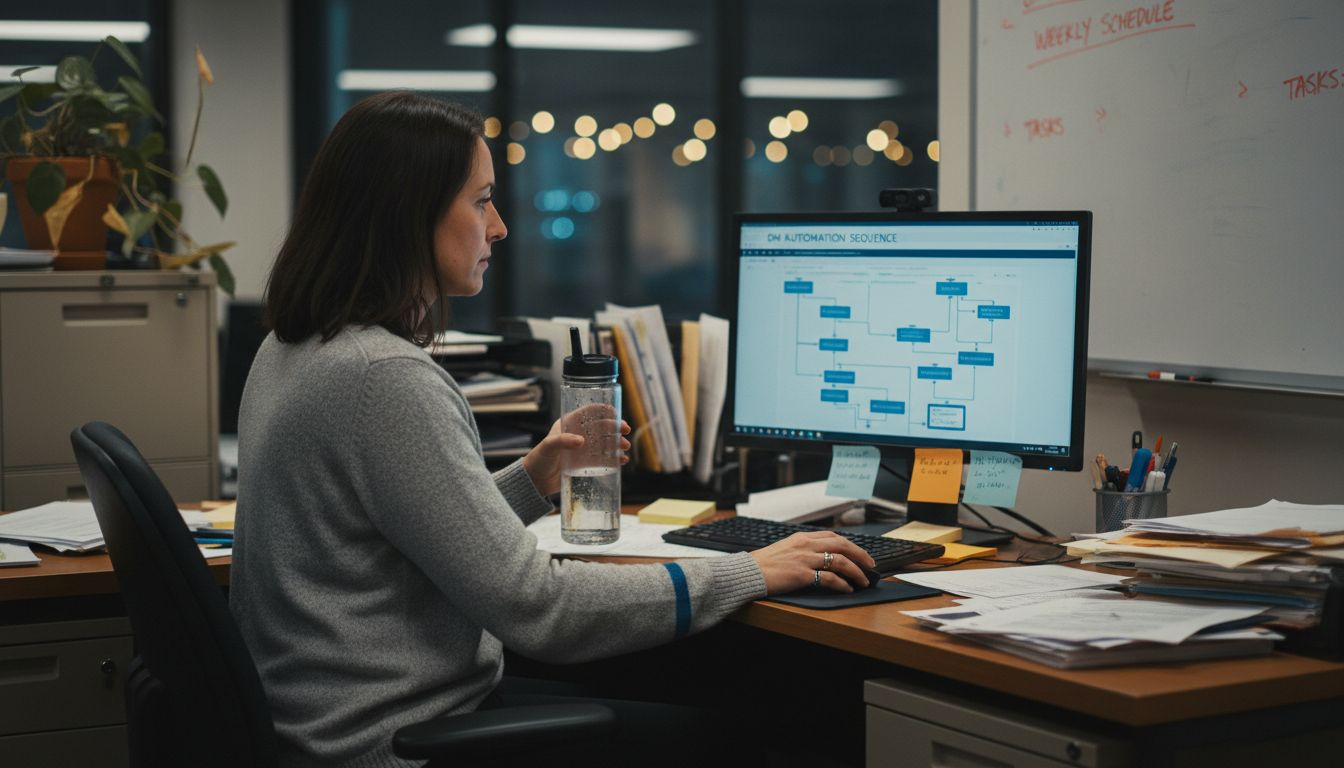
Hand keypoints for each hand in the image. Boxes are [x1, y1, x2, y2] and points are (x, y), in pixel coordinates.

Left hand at [521, 416, 631, 495]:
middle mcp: (578, 434)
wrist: (535, 482)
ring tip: (625, 447)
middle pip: (601, 426)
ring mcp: (582, 449)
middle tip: (625, 430)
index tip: (615, 413)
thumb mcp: (548, 447)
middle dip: (615, 427)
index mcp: (569, 424)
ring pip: (605, 442)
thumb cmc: (538, 459)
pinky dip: (614, 458)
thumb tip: (581, 441)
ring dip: (617, 443)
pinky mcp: (585, 463)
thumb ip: (563, 441)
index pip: (589, 412)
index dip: (603, 410)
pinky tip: (622, 460)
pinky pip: (603, 459)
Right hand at [749, 531, 875, 593]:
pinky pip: (829, 578)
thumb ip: (802, 550)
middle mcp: (805, 545)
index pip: (833, 536)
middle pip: (842, 545)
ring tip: (863, 581)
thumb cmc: (763, 564)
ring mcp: (804, 559)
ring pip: (840, 561)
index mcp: (802, 537)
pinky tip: (847, 589)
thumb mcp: (784, 549)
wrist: (748, 573)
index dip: (850, 545)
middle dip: (860, 555)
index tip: (860, 553)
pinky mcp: (802, 575)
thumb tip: (819, 557)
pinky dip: (842, 584)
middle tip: (870, 565)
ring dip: (856, 571)